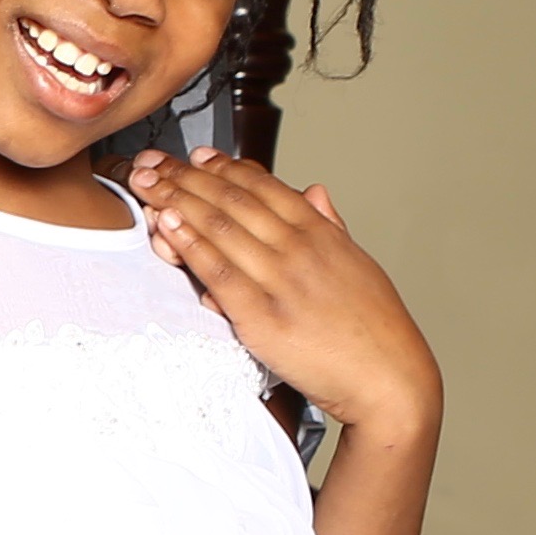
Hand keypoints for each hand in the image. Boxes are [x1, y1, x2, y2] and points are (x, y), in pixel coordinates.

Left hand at [125, 152, 440, 441]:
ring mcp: (281, 280)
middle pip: (234, 200)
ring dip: (177, 201)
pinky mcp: (262, 317)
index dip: (224, 167)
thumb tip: (315, 190)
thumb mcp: (357, 264)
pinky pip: (218, 272)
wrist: (389, 379)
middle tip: (153, 162)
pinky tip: (166, 225)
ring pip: (221, 228)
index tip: (195, 155)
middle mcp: (300, 249)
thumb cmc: (374, 328)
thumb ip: (330, 225)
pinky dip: (189, 245)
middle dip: (187, 177)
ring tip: (147, 182)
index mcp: (321, 233)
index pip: (264, 187)